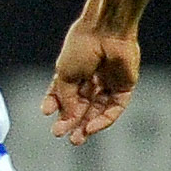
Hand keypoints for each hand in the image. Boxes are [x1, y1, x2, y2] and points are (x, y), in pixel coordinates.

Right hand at [41, 20, 139, 144]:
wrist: (106, 31)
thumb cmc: (81, 46)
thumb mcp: (64, 75)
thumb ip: (66, 99)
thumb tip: (67, 118)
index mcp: (75, 71)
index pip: (64, 93)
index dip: (55, 104)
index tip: (46, 113)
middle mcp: (91, 78)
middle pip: (82, 106)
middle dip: (71, 121)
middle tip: (61, 134)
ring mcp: (109, 83)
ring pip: (98, 110)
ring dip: (86, 125)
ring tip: (76, 139)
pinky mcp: (124, 87)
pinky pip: (114, 108)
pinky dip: (103, 120)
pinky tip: (91, 128)